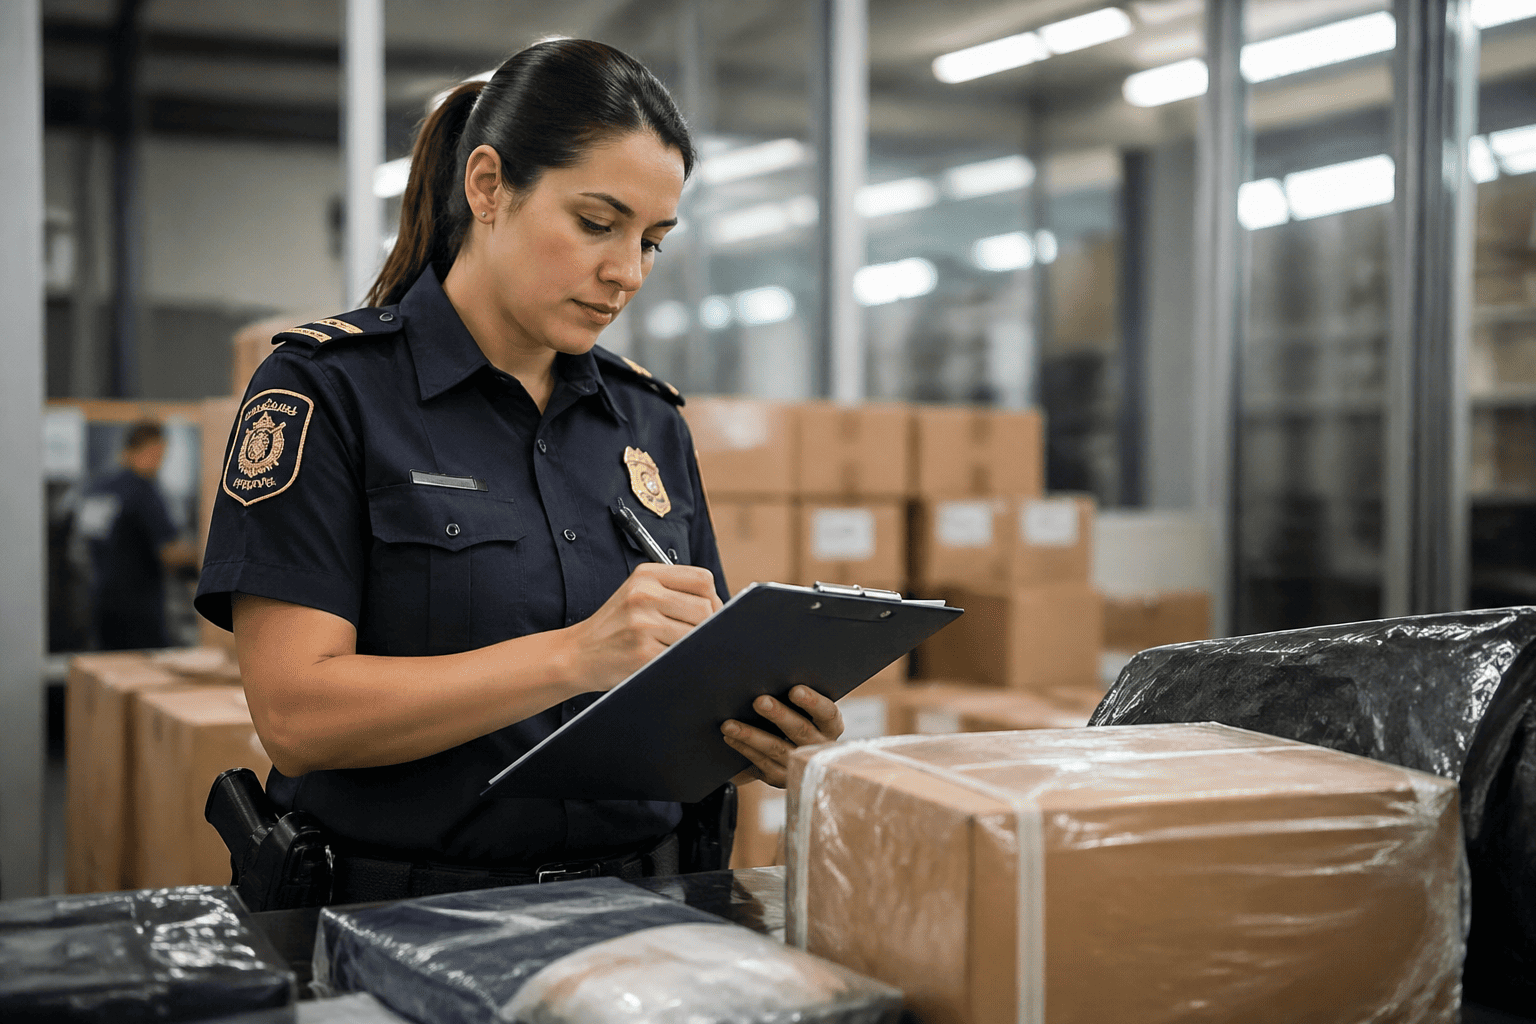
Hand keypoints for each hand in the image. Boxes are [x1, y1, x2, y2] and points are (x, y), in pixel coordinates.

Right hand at [563, 563, 720, 692]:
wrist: (576, 654)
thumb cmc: (614, 626)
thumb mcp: (637, 594)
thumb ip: (674, 593)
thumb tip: (722, 609)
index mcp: (646, 575)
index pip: (702, 579)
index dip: (714, 599)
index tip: (710, 614)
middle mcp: (644, 594)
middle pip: (705, 608)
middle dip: (708, 626)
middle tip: (696, 637)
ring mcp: (642, 623)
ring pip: (696, 634)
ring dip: (695, 646)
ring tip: (679, 649)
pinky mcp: (642, 651)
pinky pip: (681, 656)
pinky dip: (683, 660)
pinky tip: (669, 661)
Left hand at [722, 685, 844, 788]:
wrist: (796, 754)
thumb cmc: (798, 717)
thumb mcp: (806, 710)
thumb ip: (798, 697)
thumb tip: (772, 677)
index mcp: (831, 726)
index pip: (827, 713)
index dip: (812, 702)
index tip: (794, 690)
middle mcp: (820, 747)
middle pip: (800, 730)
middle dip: (778, 715)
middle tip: (759, 701)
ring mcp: (800, 765)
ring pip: (776, 749)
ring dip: (751, 735)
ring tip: (730, 724)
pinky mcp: (782, 778)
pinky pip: (762, 763)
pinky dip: (745, 749)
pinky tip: (731, 737)